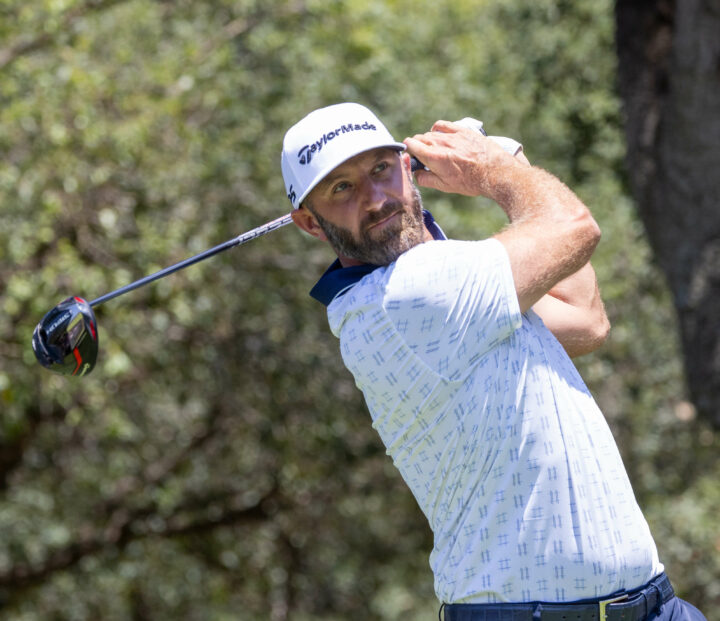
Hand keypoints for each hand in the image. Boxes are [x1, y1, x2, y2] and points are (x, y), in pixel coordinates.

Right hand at [403, 120, 525, 197]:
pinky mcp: (462, 130)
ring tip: (435, 151)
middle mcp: (441, 143)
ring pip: (430, 133)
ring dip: (428, 140)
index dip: (407, 150)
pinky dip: (437, 129)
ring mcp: (452, 135)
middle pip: (419, 138)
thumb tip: (416, 174)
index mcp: (434, 157)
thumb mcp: (445, 186)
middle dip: (417, 147)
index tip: (411, 157)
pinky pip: (443, 125)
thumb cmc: (471, 182)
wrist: (495, 172)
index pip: (410, 145)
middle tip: (424, 158)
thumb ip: (426, 179)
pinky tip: (439, 135)